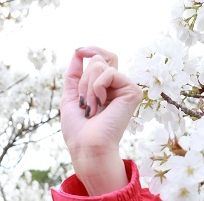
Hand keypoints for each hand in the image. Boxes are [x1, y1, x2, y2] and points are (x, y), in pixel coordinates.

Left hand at [61, 47, 142, 194]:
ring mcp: (125, 88)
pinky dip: (97, 88)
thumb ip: (74, 74)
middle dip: (83, 81)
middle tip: (85, 105)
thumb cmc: (77, 130)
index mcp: (104, 88)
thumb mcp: (70, 97)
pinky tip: (101, 106)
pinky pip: (108, 72)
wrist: (86, 146)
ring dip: (88, 88)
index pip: (101, 58)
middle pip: (97, 60)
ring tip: (92, 109)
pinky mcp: (132, 91)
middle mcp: (117, 86)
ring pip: (100, 64)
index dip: (90, 50)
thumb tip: (78, 51)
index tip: (79, 51)